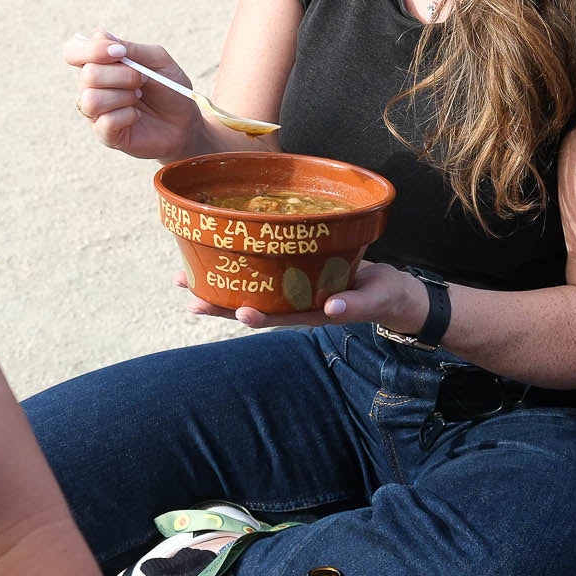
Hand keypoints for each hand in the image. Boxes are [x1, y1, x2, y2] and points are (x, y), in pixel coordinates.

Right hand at [65, 29, 209, 161]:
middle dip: (122, 75)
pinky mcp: (105, 134)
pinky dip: (128, 115)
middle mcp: (91, 86)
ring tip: (138, 97)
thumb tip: (102, 37)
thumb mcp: (157, 60)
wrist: (184, 121)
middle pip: (87, 75)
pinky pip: (105, 122)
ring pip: (91, 100)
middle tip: (143, 80)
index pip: (73, 51)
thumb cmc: (169, 88)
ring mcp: (95, 112)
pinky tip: (137, 115)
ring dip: (123, 96)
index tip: (120, 53)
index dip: (91, 50)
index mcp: (100, 64)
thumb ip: (131, 48)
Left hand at [177, 261, 425, 331]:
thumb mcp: (376, 298)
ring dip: (220, 288)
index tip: (239, 311)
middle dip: (221, 304)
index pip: (280, 317)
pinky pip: (261, 274)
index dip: (257, 315)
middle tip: (190, 299)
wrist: (389, 291)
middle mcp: (296, 304)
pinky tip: (216, 259)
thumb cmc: (385, 295)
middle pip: (254, 307)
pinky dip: (240, 268)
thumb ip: (356, 304)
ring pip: (251, 292)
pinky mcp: (293, 275)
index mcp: (314, 312)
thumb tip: (332, 307)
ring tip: (187, 282)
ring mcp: (293, 291)